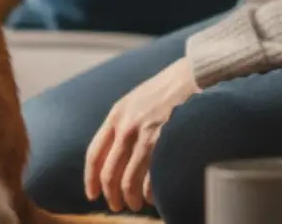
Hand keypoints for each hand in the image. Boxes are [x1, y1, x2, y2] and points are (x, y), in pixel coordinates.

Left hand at [84, 58, 200, 212]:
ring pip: (128, 179)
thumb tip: (115, 153)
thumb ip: (122, 124)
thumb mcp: (134, 102)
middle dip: (111, 194)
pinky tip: (152, 197)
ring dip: (130, 197)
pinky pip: (151, 176)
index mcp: (115, 116)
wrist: (191, 75)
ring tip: (135, 205)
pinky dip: (149, 192)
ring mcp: (145, 133)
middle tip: (116, 206)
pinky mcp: (164, 140)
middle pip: (109, 172)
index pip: (94, 154)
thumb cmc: (164, 91)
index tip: (92, 194)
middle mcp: (125, 126)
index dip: (91, 178)